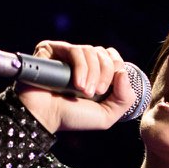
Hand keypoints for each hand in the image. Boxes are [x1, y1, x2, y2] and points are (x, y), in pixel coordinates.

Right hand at [16, 40, 137, 133]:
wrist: (43, 117)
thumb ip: (125, 98)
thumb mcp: (106, 115)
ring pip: (91, 50)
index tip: (106, 91)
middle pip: (104, 53)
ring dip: (92, 73)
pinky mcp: (52, 49)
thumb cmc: (71, 118)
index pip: (113, 58)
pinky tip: (76, 84)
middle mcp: (81, 61)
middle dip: (105, 73)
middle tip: (95, 93)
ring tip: (83, 92)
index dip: (116, 70)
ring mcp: (66, 54)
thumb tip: (123, 73)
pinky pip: (75, 50)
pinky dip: (80, 67)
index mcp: (95, 72)